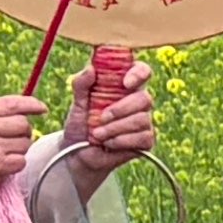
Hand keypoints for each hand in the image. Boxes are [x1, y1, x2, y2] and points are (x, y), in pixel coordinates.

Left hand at [62, 50, 160, 173]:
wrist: (78, 154)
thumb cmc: (80, 124)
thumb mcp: (77, 103)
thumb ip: (81, 84)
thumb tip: (91, 69)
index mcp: (124, 87)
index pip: (142, 71)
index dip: (139, 73)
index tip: (125, 83)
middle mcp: (138, 103)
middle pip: (145, 98)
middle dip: (121, 109)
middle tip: (101, 117)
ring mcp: (144, 122)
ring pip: (142, 120)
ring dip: (116, 128)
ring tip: (98, 134)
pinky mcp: (146, 141)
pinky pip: (143, 137)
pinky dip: (121, 141)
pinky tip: (109, 143)